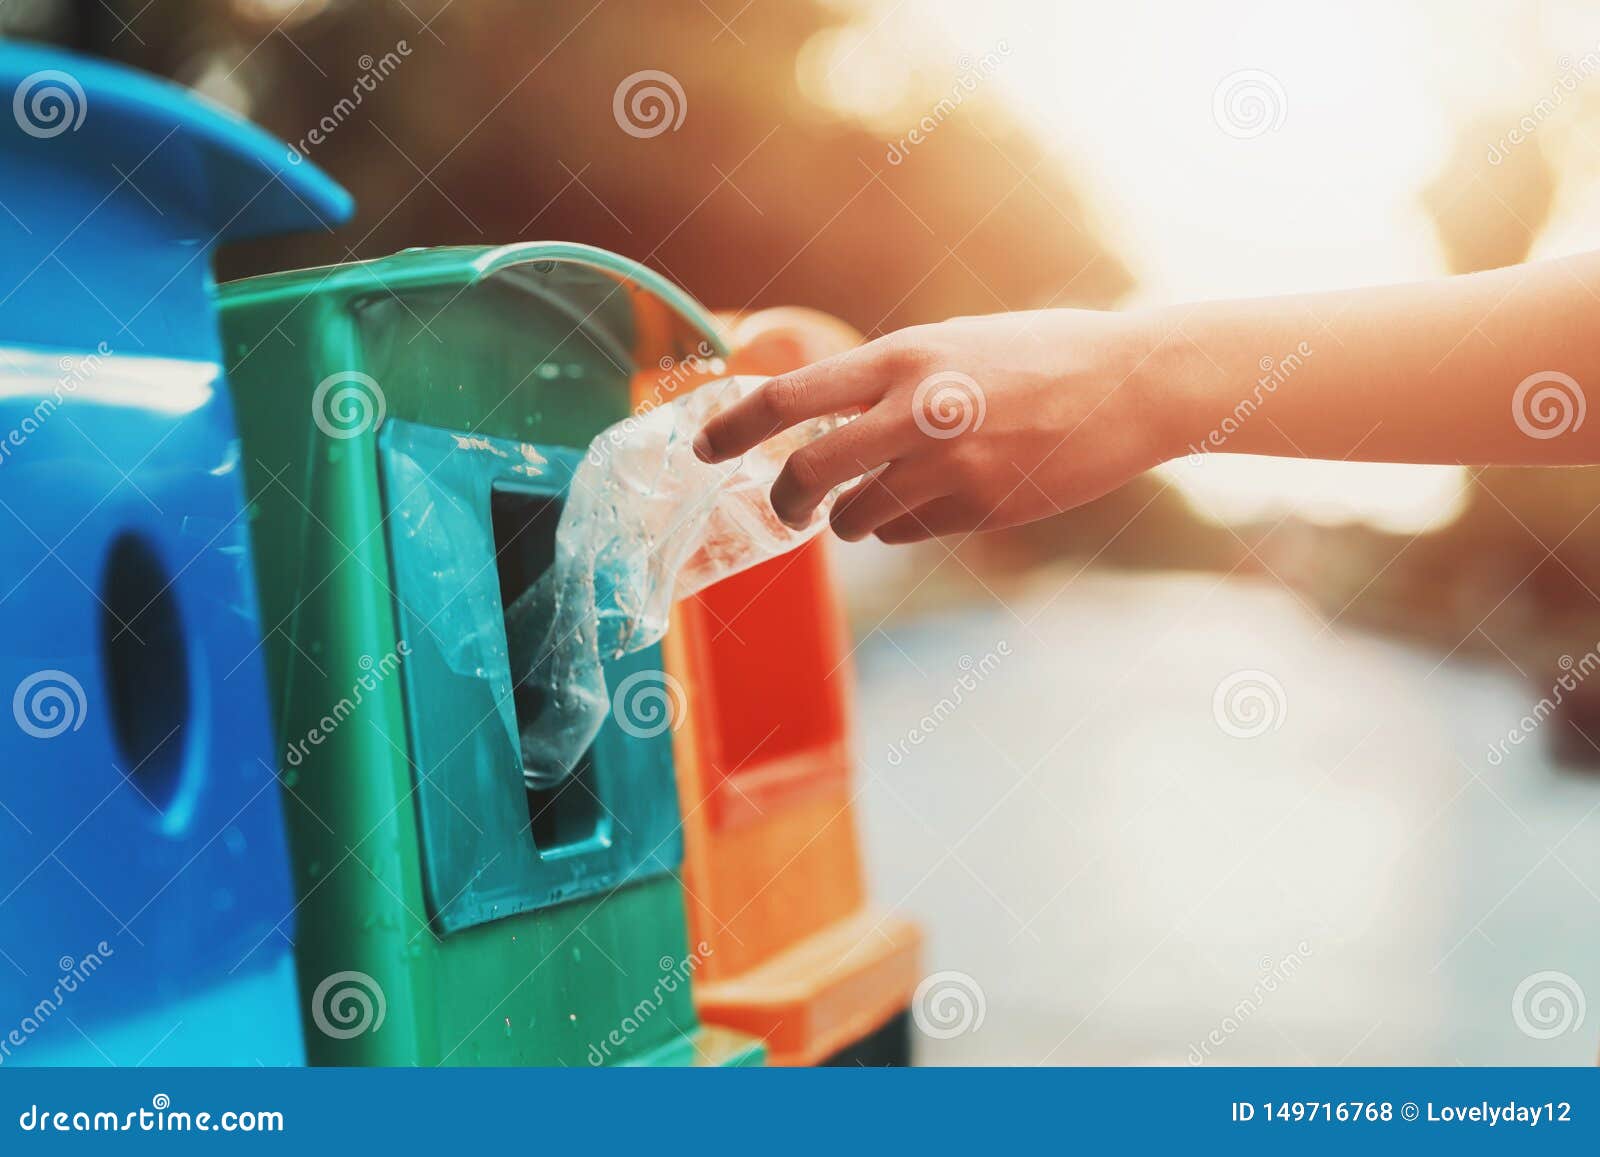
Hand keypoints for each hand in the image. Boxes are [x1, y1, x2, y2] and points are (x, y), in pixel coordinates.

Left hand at [693, 309, 1175, 542]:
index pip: (789, 399)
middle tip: (786, 508)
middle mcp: (917, 414)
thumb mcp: (951, 343)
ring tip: (874, 496)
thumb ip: (888, 378)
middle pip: (807, 476)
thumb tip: (818, 420)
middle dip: (783, 501)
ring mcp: (950, 470)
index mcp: (903, 358)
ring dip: (849, 519)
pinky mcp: (980, 512)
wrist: (1130, 387)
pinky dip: (899, 525)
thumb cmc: (1038, 354)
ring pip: (857, 519)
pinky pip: (906, 532)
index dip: (733, 429)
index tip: (702, 449)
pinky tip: (934, 497)